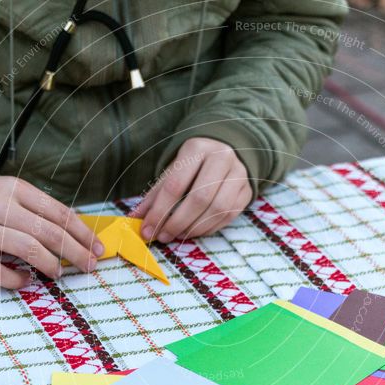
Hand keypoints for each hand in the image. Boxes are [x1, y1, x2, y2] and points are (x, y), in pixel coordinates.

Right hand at [0, 176, 102, 288]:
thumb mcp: (12, 192)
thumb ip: (41, 210)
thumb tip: (79, 236)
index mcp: (16, 190)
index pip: (59, 213)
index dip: (83, 234)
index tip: (98, 249)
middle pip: (48, 232)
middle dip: (75, 252)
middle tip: (89, 266)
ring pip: (27, 249)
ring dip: (49, 264)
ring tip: (59, 272)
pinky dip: (16, 279)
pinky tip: (26, 280)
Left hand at [132, 137, 252, 241]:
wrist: (225, 149)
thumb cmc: (193, 163)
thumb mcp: (172, 170)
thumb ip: (155, 195)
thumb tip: (136, 220)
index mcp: (197, 148)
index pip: (176, 185)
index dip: (160, 211)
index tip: (147, 229)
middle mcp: (222, 158)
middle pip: (199, 198)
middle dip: (178, 222)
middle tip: (163, 236)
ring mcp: (238, 174)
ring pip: (217, 209)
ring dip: (194, 228)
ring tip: (178, 235)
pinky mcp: (247, 190)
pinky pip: (229, 216)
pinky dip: (209, 228)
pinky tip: (195, 231)